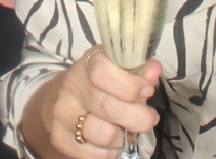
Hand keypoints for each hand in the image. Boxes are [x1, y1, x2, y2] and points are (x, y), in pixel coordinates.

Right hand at [20, 46, 162, 157]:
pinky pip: (97, 155)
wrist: (63, 98)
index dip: (131, 85)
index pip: (103, 73)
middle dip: (139, 118)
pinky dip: (111, 152)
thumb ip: (139, 71)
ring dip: (123, 137)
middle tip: (148, 118)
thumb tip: (155, 70)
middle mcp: (72, 87)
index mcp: (87, 64)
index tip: (147, 91)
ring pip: (105, 135)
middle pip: (110, 108)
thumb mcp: (118, 70)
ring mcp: (63, 113)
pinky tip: (112, 141)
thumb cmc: (99, 84)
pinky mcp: (61, 138)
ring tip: (125, 129)